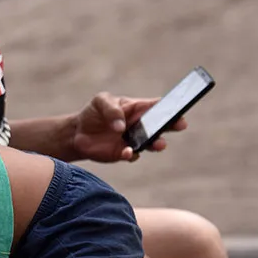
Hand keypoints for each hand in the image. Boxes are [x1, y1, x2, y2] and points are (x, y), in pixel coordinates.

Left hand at [71, 92, 186, 162]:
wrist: (77, 132)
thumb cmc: (94, 112)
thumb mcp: (100, 102)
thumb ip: (111, 110)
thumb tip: (121, 126)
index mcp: (138, 109)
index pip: (159, 106)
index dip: (171, 106)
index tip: (180, 107)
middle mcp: (141, 126)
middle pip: (162, 125)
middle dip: (173, 125)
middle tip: (180, 124)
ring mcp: (134, 140)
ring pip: (152, 143)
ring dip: (157, 143)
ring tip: (159, 143)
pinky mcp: (124, 153)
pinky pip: (132, 155)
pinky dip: (131, 154)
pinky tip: (128, 152)